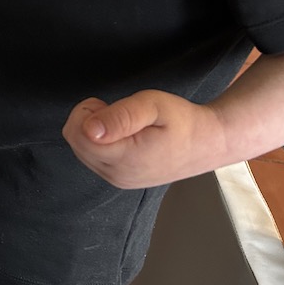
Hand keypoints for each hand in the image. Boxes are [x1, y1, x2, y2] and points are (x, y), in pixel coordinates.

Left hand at [61, 90, 225, 189]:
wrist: (208, 143)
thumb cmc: (182, 121)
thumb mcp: (152, 106)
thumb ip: (120, 116)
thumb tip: (89, 129)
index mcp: (125, 159)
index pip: (77, 134)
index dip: (86, 112)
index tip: (107, 104)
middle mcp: (117, 175)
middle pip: (75, 141)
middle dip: (87, 119)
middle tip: (116, 112)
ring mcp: (118, 180)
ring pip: (81, 149)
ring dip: (93, 130)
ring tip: (124, 123)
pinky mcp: (120, 180)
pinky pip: (92, 157)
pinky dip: (100, 141)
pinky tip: (124, 135)